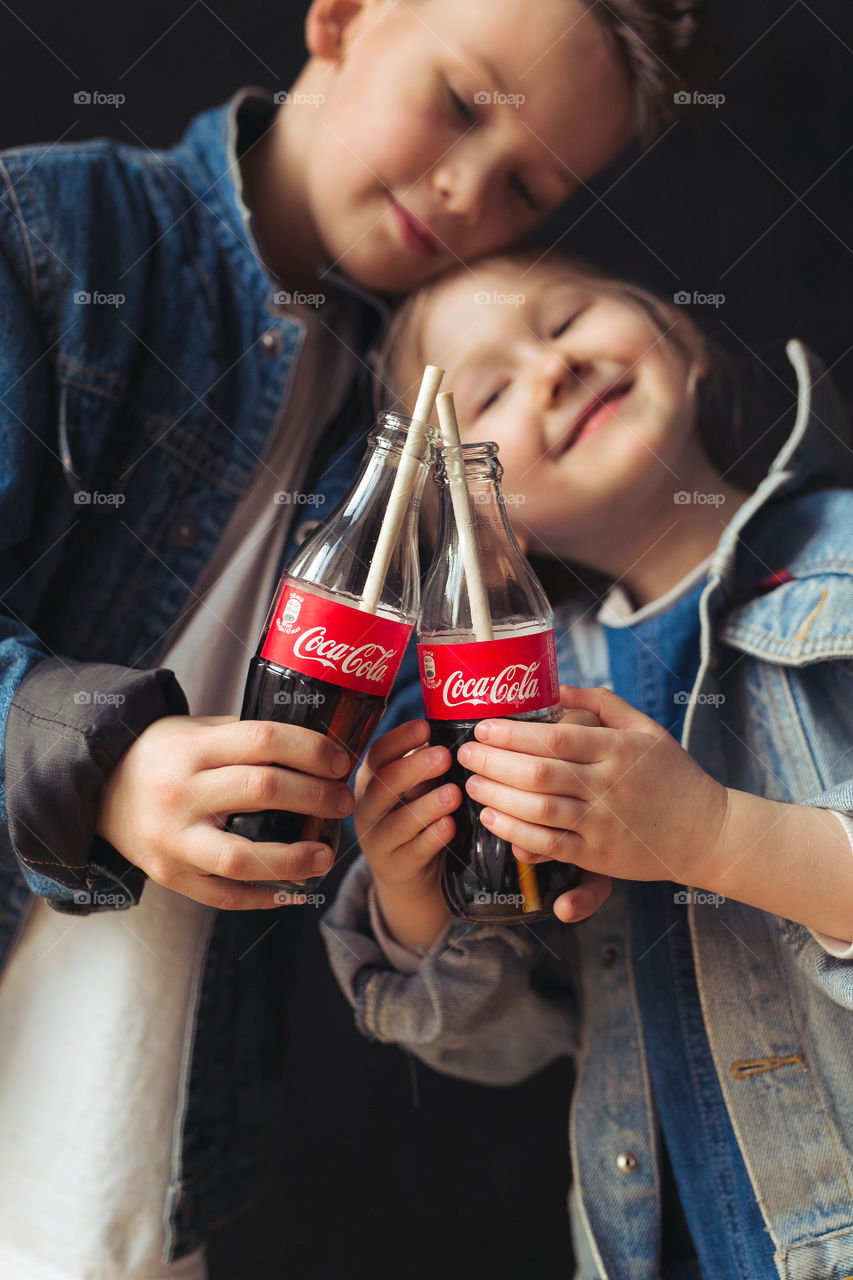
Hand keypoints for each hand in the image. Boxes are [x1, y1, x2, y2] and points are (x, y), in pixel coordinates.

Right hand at [96, 715, 353, 909]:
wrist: (98, 790)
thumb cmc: (162, 756)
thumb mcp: (196, 730)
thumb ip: (246, 737)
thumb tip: (317, 747)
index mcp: (191, 748)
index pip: (263, 740)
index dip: (311, 750)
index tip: (340, 761)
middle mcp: (180, 793)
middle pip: (262, 790)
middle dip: (315, 797)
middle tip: (344, 802)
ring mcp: (173, 839)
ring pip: (243, 857)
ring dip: (295, 859)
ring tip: (327, 855)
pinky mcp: (169, 876)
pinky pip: (223, 896)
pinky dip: (263, 897)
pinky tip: (294, 890)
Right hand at [354, 719, 460, 949]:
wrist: (406, 872)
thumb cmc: (415, 815)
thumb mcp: (413, 787)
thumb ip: (426, 764)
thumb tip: (456, 729)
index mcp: (371, 779)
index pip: (378, 754)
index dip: (400, 739)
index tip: (426, 727)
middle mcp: (367, 807)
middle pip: (383, 785)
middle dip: (414, 769)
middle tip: (445, 756)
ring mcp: (378, 839)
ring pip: (398, 821)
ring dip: (427, 806)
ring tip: (453, 793)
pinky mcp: (396, 867)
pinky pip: (414, 852)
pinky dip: (432, 838)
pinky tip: (450, 826)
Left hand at [456, 685, 728, 898]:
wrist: (709, 832)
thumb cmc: (673, 775)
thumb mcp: (645, 729)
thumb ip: (601, 704)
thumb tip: (556, 686)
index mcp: (618, 750)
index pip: (556, 737)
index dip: (513, 732)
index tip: (483, 726)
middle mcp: (609, 786)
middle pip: (540, 772)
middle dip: (494, 762)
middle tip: (465, 753)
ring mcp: (603, 824)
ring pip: (539, 810)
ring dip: (498, 797)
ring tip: (471, 784)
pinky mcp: (600, 856)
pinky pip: (550, 846)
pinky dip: (517, 834)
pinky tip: (493, 820)